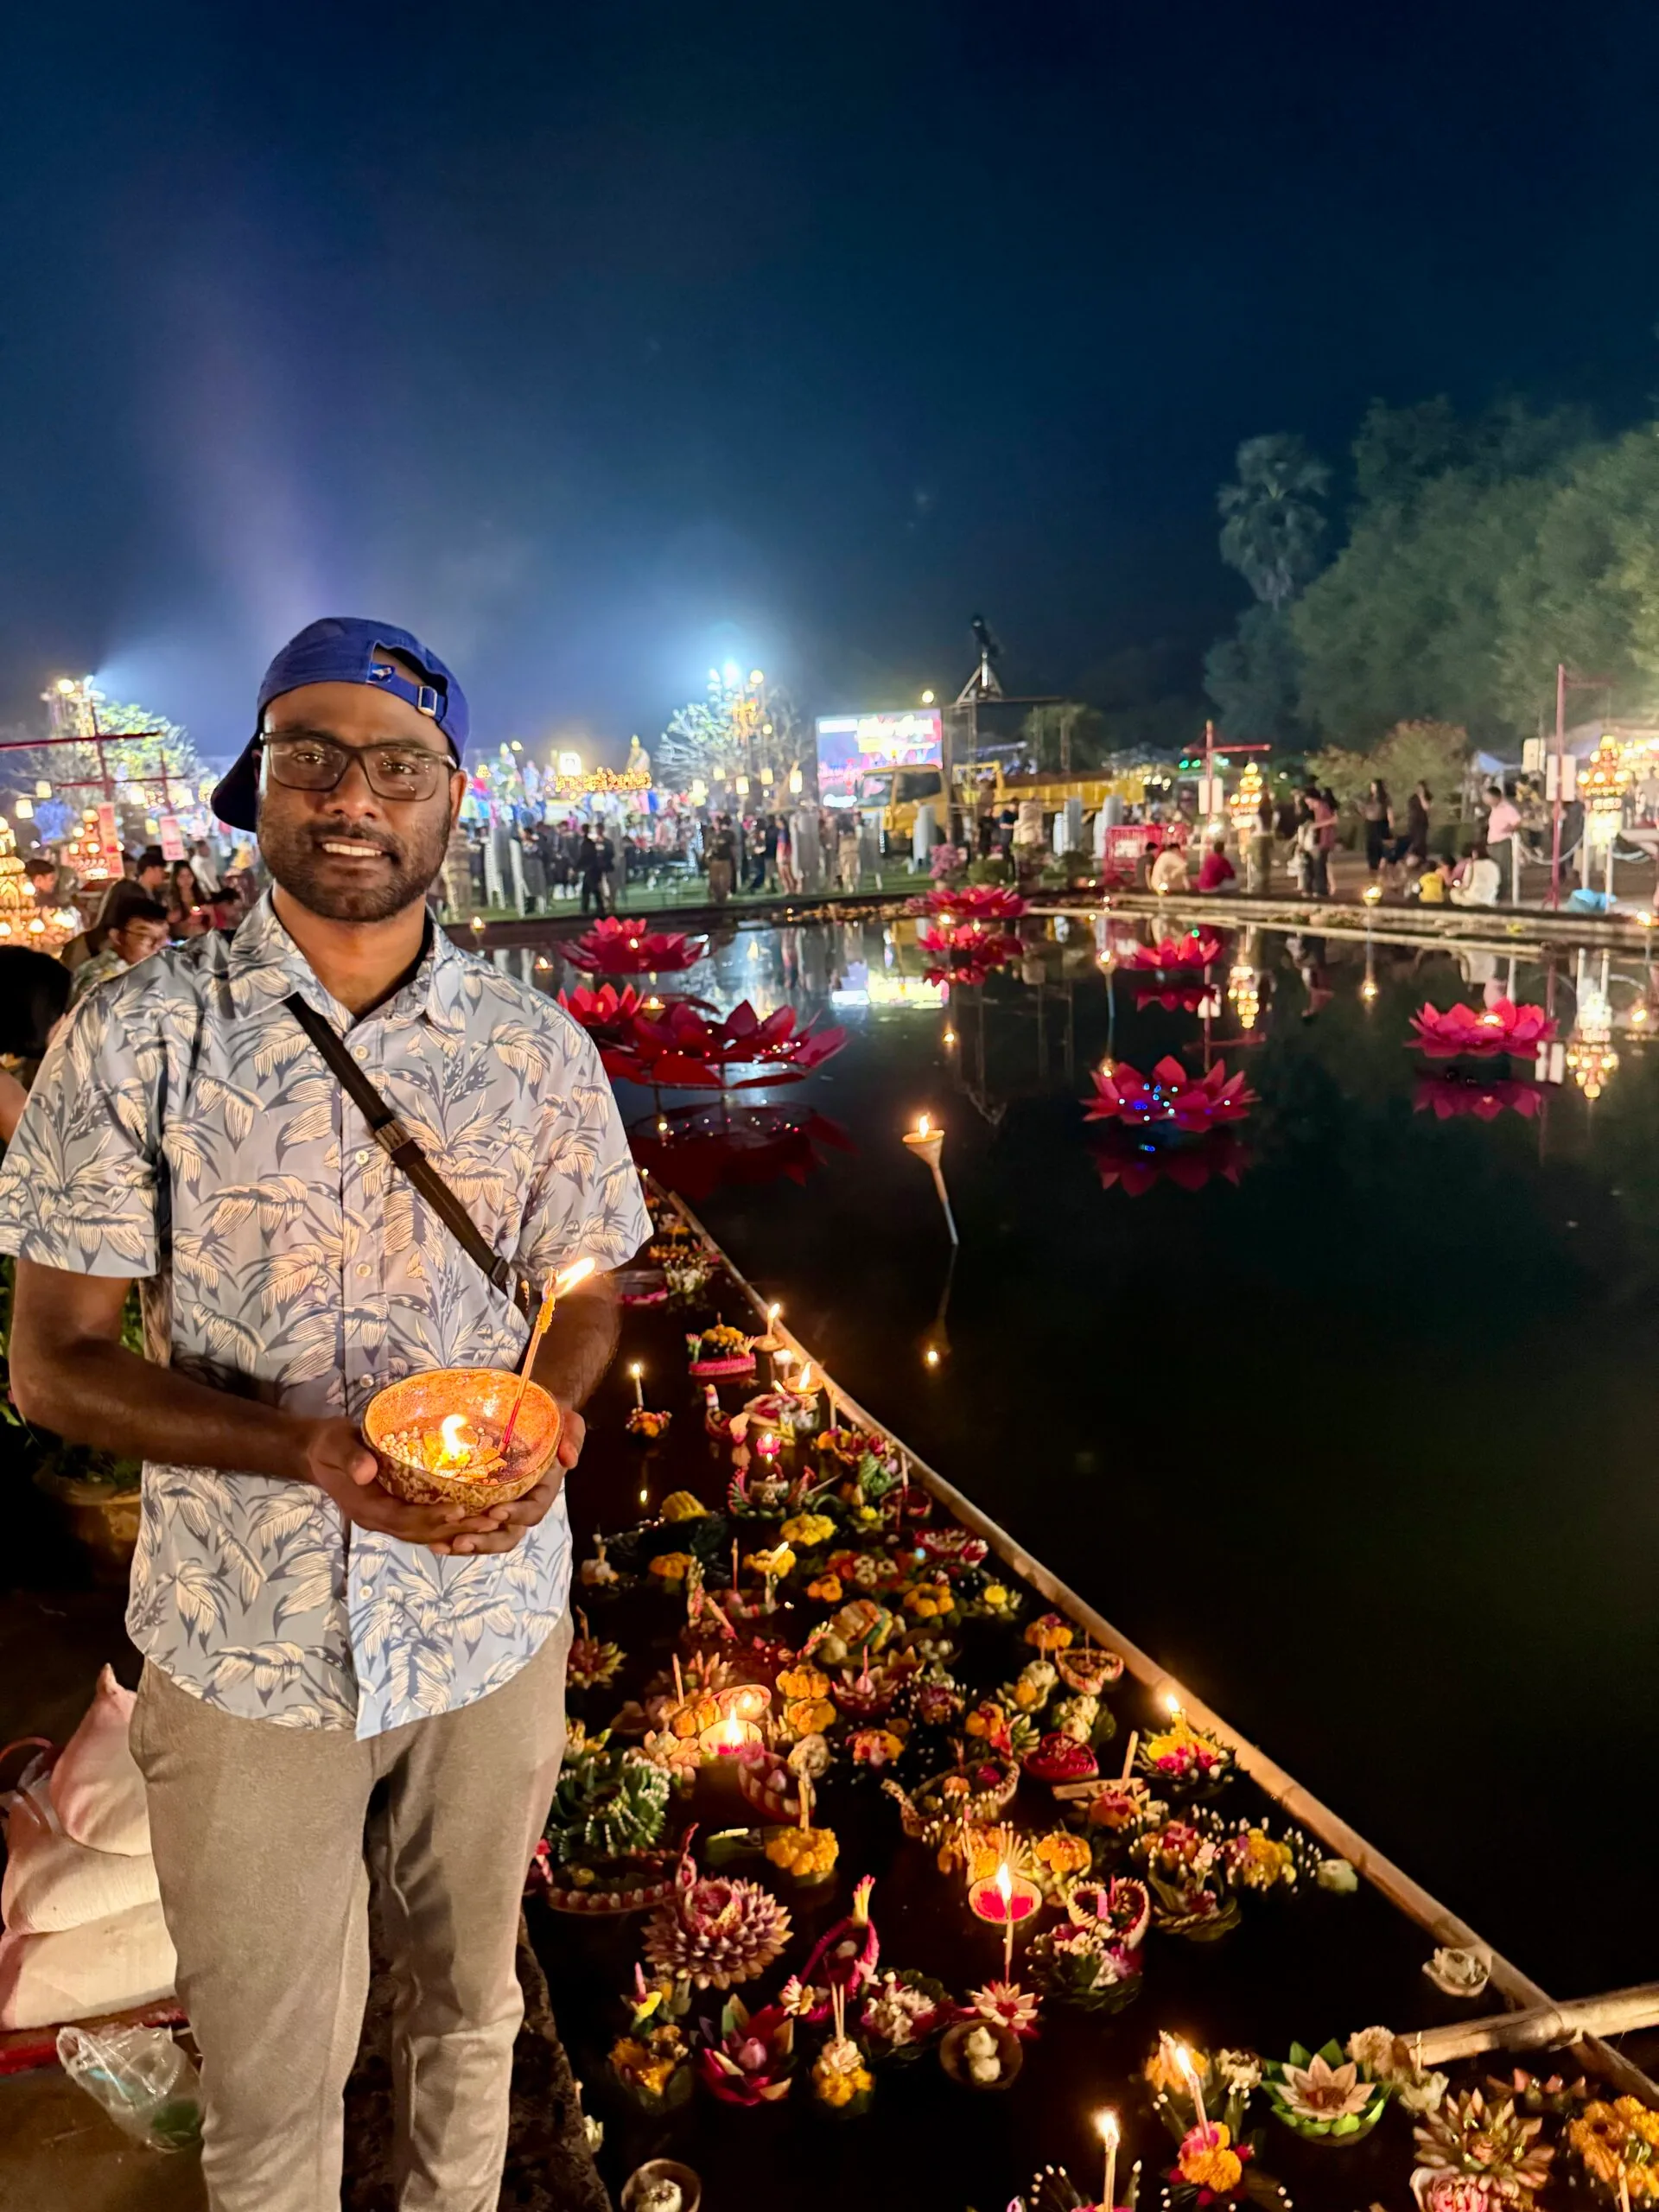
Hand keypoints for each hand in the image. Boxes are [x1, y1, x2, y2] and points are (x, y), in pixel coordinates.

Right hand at [297, 1415, 515, 1548]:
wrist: (318, 1453)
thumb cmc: (328, 1445)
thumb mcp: (334, 1445)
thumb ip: (349, 1457)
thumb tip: (366, 1471)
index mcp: (366, 1507)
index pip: (403, 1519)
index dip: (431, 1517)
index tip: (460, 1510)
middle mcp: (379, 1519)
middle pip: (421, 1532)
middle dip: (456, 1529)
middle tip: (492, 1522)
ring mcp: (388, 1517)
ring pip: (426, 1533)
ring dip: (458, 1531)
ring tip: (493, 1524)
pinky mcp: (396, 1509)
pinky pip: (424, 1523)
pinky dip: (448, 1525)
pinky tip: (474, 1520)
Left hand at [432, 1404, 585, 1555]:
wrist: (531, 1412)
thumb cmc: (549, 1417)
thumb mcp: (567, 1421)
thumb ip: (572, 1436)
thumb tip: (569, 1459)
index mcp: (543, 1489)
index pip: (533, 1510)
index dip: (517, 1515)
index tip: (496, 1511)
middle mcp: (522, 1503)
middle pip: (508, 1534)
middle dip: (486, 1542)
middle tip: (461, 1540)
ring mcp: (501, 1505)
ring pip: (486, 1536)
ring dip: (465, 1545)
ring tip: (439, 1545)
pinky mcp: (480, 1501)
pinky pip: (469, 1523)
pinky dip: (451, 1532)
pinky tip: (431, 1538)